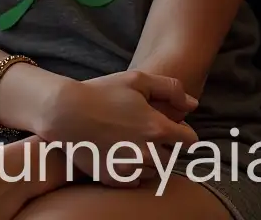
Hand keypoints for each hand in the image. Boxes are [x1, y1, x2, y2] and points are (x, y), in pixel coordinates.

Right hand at [41, 71, 197, 185]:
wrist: (67, 113)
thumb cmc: (102, 92)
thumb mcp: (137, 80)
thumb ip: (170, 89)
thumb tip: (193, 104)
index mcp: (158, 128)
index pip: (190, 140)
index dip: (183, 132)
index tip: (172, 127)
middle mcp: (149, 152)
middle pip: (173, 158)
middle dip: (166, 147)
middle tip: (147, 132)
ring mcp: (132, 167)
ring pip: (155, 170)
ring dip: (151, 159)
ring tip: (132, 141)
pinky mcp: (115, 178)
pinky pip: (137, 181)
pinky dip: (134, 171)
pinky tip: (122, 153)